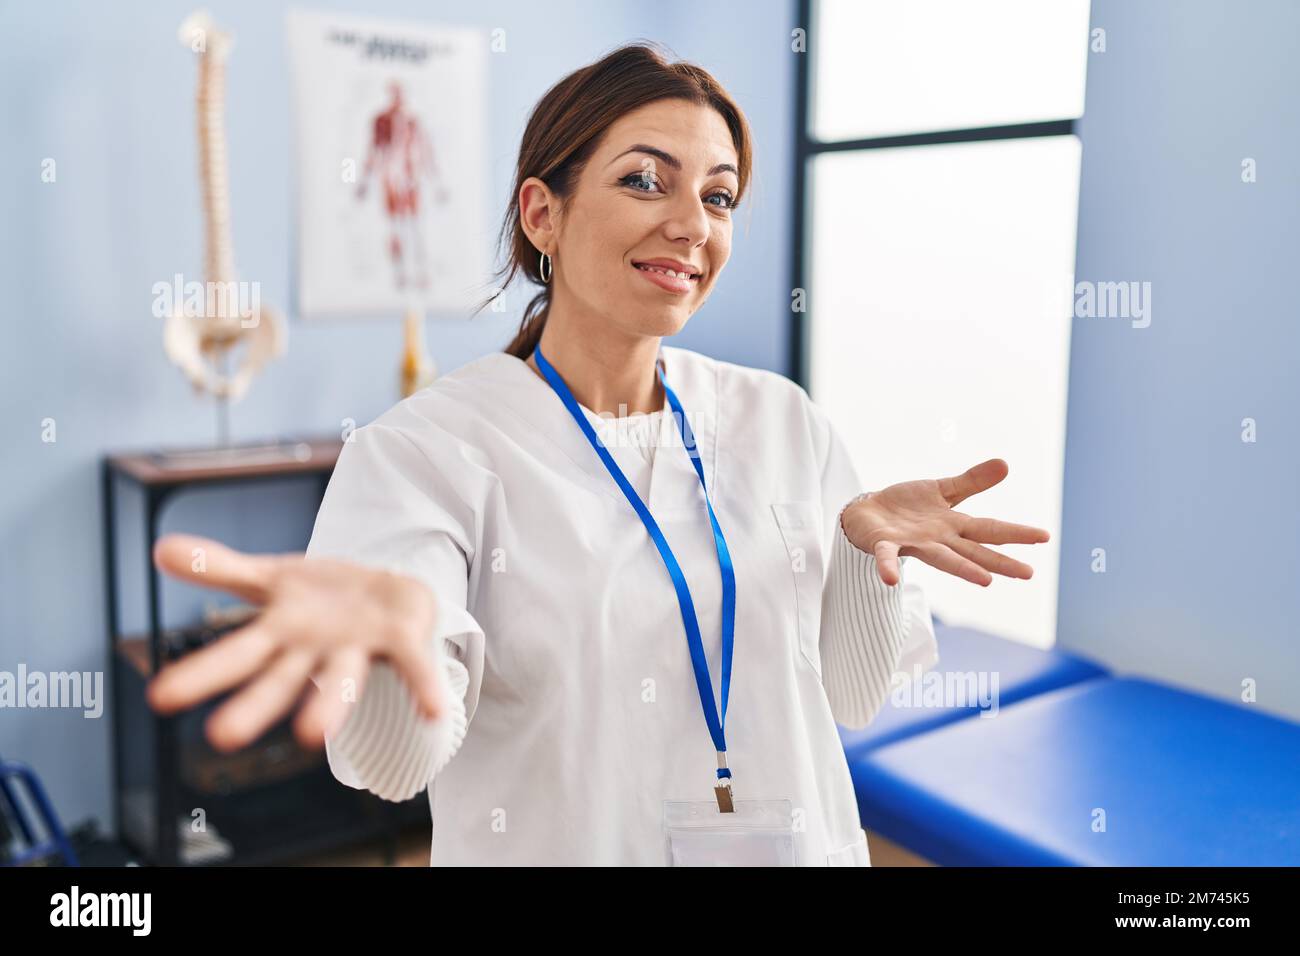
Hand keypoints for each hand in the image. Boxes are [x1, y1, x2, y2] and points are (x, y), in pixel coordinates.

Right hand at [145, 534, 444, 752]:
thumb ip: (220, 569)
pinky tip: (433, 712)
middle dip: (254, 706)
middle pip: (281, 679)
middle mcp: (316, 651)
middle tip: (222, 737)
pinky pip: (414, 665)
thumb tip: (160, 550)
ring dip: (330, 704)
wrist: (390, 591)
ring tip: (313, 735)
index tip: (159, 698)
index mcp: (282, 633)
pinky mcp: (403, 642)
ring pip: (342, 678)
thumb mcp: (272, 576)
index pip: (236, 654)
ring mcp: (360, 649)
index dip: (201, 674)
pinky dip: (424, 687)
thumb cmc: (323, 595)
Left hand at [841, 458, 1049, 587]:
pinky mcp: (884, 544)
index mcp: (953, 526)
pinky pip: (886, 557)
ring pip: (941, 558)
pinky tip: (891, 580)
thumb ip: (971, 482)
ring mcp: (913, 544)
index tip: (1044, 537)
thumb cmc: (907, 506)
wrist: (868, 512)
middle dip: (999, 562)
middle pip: (973, 551)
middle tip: (1028, 574)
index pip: (989, 529)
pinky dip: (888, 568)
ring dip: (962, 569)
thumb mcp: (941, 490)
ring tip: (985, 581)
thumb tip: (1005, 464)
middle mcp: (938, 540)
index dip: (1016, 533)